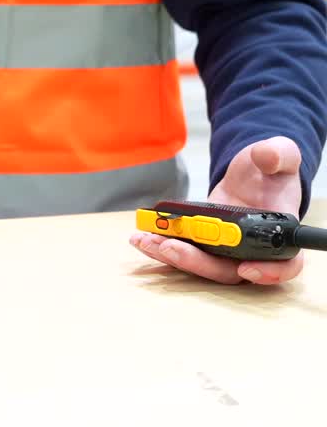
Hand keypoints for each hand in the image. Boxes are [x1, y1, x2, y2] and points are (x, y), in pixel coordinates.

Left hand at [129, 136, 303, 284]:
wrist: (250, 173)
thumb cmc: (269, 170)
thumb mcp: (280, 155)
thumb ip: (279, 154)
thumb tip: (267, 156)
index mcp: (278, 231)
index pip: (285, 262)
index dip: (269, 272)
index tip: (247, 269)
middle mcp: (252, 248)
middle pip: (229, 270)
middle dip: (198, 262)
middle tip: (170, 247)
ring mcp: (225, 249)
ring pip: (202, 265)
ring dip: (172, 257)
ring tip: (147, 241)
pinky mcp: (203, 244)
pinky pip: (185, 252)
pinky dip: (161, 247)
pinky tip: (141, 237)